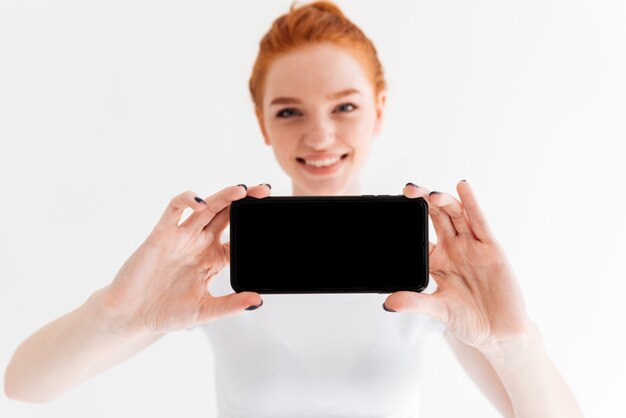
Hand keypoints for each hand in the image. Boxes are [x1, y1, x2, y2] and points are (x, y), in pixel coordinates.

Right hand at [97, 183, 270, 334]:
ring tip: (241, 190)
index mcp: (214, 259)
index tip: (272, 219)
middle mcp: (200, 243)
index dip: (254, 226)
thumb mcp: (205, 311)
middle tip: (265, 191)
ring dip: (223, 196)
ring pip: (207, 207)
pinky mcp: (162, 233)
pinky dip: (187, 200)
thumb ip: (230, 305)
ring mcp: (182, 236)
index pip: (239, 236)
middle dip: (245, 201)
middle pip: (227, 214)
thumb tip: (258, 301)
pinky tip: (200, 203)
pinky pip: (174, 209)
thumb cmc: (166, 313)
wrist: (131, 315)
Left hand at [383, 180, 533, 350]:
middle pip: (436, 217)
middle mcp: (454, 248)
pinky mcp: (491, 249)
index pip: (419, 234)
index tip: (394, 208)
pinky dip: (472, 203)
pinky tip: (463, 187)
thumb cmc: (469, 320)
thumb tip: (388, 303)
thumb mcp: (437, 310)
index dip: (408, 220)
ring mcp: (472, 246)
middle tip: (408, 190)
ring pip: (456, 215)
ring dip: (443, 201)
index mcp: (437, 260)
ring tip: (430, 195)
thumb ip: (414, 303)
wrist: (500, 333)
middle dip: (423, 202)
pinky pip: (480, 223)